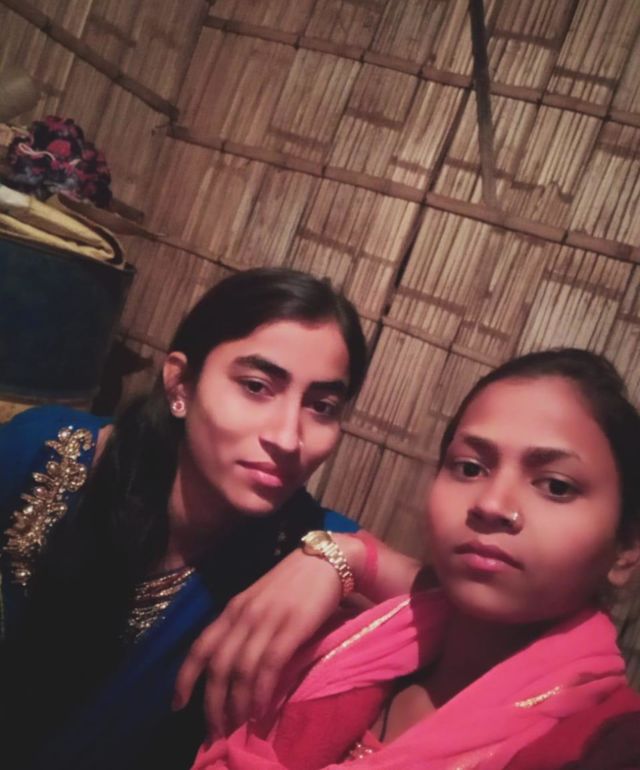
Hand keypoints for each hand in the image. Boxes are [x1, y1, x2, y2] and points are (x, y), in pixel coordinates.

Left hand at [173, 537, 364, 735]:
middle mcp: (244, 614)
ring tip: (236, 728)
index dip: (185, 678)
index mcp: (233, 608)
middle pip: (218, 665)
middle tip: (214, 733)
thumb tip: (232, 666)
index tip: (176, 705)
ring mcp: (268, 619)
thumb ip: (244, 626)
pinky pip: (269, 665)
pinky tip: (260, 711)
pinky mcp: (292, 626)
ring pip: (241, 670)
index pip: (200, 646)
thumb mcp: (259, 600)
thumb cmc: (294, 582)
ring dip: (236, 705)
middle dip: (211, 704)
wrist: (327, 559)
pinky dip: (261, 692)